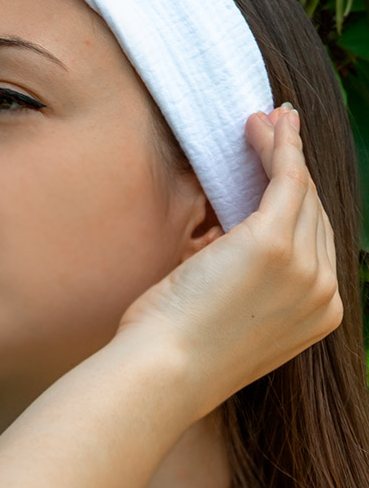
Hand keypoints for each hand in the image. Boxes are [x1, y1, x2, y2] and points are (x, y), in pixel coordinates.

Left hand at [116, 105, 341, 415]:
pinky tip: (267, 123)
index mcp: (317, 314)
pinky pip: (287, 178)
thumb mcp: (226, 309)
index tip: (281, 164)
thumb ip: (246, 278)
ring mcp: (306, 269)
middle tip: (272, 126)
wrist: (163, 370)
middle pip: (312, 211)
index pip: (314, 240)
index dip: (297, 197)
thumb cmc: (177, 343)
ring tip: (262, 118)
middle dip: (291, 164)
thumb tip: (231, 237)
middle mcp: (324, 293)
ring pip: (300, 190)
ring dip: (282, 146)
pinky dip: (280, 145)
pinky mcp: (277, 245)